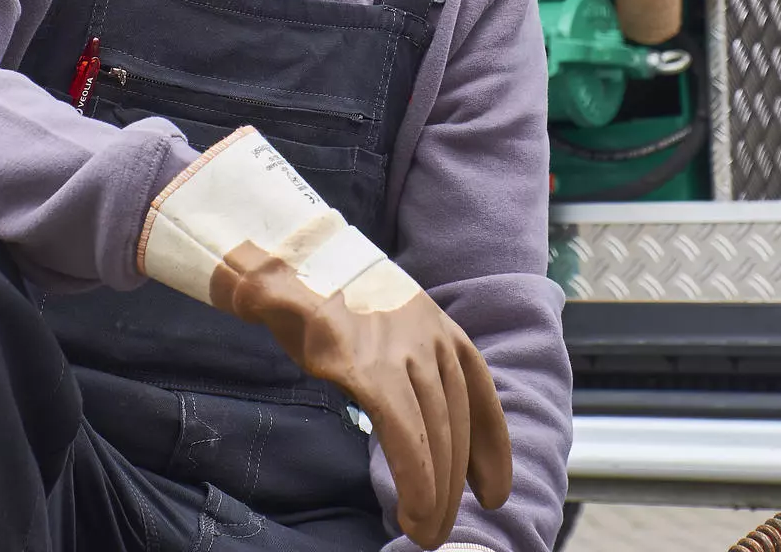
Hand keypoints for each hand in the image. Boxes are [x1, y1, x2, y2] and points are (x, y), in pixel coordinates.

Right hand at [137, 127, 512, 547]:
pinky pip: (406, 438)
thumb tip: (411, 411)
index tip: (494, 490)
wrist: (286, 256)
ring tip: (427, 533)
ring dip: (437, 494)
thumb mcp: (378, 321)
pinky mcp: (368, 371)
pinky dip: (416, 480)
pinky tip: (417, 512)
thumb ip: (401, 363)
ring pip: (437, 439)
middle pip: (457, 425)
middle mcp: (429, 338)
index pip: (479, 392)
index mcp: (437, 325)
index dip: (492, 447)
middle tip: (441, 530)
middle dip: (456, 485)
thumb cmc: (327, 295)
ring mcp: (400, 353)